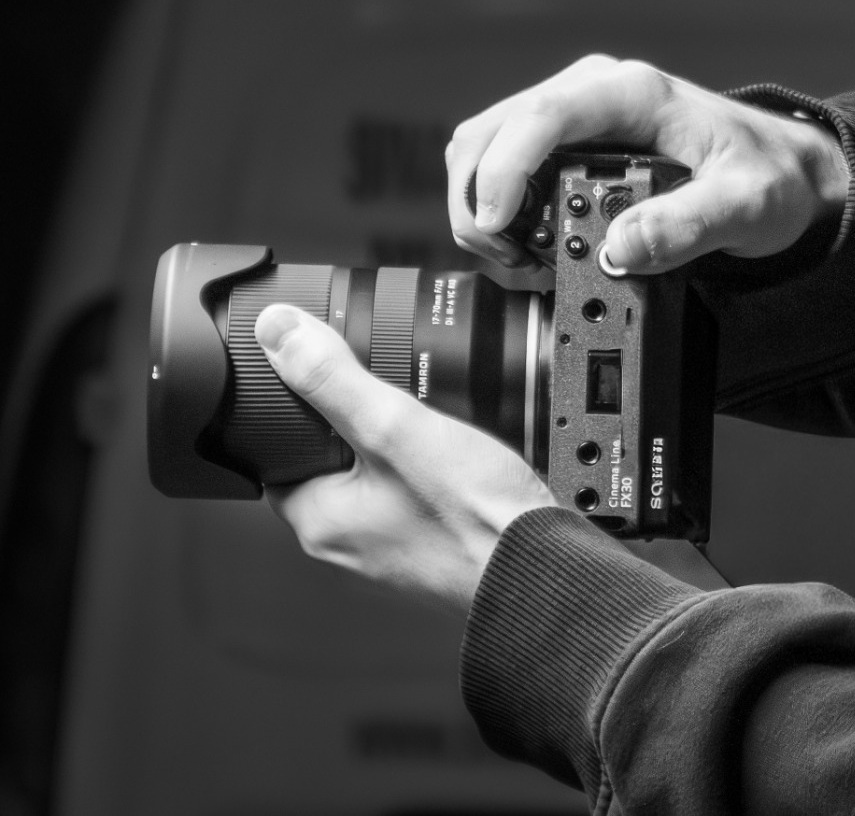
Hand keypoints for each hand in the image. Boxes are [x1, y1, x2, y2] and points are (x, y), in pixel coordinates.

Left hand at [256, 303, 555, 611]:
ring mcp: (388, 544)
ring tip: (429, 426)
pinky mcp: (426, 542)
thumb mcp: (395, 427)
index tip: (324, 376)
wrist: (538, 564)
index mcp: (317, 519)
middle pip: (328, 458)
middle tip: (392, 398)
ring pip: (373, 474)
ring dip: (395, 444)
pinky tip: (454, 456)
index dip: (296, 406)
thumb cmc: (473, 517)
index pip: (275, 451)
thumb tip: (278, 332)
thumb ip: (334, 378)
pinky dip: (424, 467)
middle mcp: (345, 540)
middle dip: (355, 422)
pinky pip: (409, 491)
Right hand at [446, 55, 848, 274]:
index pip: (542, 115)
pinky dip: (498, 206)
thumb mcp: (745, 205)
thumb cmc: (769, 176)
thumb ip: (688, 226)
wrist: (784, 170)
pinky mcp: (568, 141)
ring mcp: (576, 114)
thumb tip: (621, 248)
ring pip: (486, 146)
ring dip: (481, 205)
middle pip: (492, 130)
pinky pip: (505, 164)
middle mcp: (594, 92)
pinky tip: (527, 244)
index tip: (497, 225)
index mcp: (632, 93)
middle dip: (478, 197)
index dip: (504, 169)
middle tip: (507, 259)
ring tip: (519, 258)